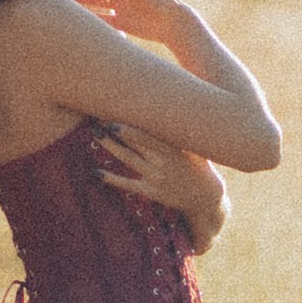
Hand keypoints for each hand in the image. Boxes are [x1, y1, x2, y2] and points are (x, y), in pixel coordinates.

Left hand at [95, 125, 229, 246]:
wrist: (206, 197)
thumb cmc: (198, 165)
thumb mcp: (194, 147)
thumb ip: (179, 131)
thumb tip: (170, 105)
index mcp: (174, 148)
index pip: (148, 134)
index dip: (131, 126)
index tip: (115, 114)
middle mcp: (163, 161)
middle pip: (135, 143)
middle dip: (116, 131)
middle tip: (97, 118)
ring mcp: (156, 177)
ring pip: (128, 159)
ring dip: (111, 147)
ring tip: (95, 134)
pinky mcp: (151, 192)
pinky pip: (128, 184)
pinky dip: (112, 179)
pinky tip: (96, 172)